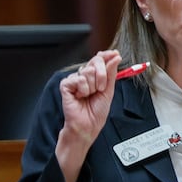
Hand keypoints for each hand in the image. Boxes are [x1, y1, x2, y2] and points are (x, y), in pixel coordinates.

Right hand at [55, 50, 121, 181]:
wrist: (87, 126)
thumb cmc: (96, 113)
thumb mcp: (108, 91)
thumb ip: (111, 73)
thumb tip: (115, 57)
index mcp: (95, 76)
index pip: (100, 59)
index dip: (107, 55)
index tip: (116, 54)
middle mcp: (84, 76)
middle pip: (95, 61)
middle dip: (102, 75)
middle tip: (100, 89)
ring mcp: (74, 80)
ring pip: (87, 71)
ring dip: (92, 86)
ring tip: (89, 96)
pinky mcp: (66, 85)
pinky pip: (78, 79)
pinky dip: (83, 90)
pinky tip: (80, 97)